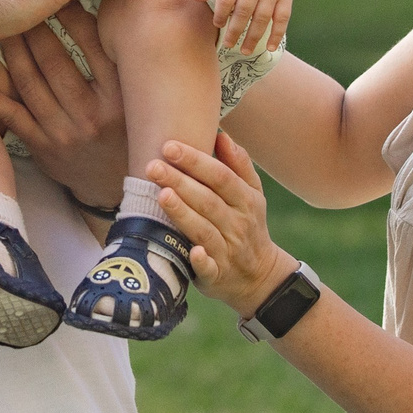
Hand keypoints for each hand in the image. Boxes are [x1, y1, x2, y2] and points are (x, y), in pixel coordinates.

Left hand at [0, 5, 128, 208]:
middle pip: (54, 60)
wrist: (113, 185)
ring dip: (12, 52)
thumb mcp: (134, 99)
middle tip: (20, 2)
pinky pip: (13, 118)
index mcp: (118, 96)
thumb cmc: (123, 130)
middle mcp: (91, 113)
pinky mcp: (43, 148)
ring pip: (30, 83)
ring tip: (0, 27)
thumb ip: (121, 62)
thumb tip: (109, 10)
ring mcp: (64, 132)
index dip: (72, 14)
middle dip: (34, 27)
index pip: (92, 45)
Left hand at [145, 132, 290, 318]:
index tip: (169, 146)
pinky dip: (201, 260)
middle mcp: (238, 224)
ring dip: (184, 214)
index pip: (221, 177)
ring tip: (161, 195)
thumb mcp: (252, 195)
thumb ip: (239, 165)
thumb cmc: (247, 225)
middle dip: (180, 182)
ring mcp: (227, 251)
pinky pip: (209, 268)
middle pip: (208, 201)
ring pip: (204, 230)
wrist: (259, 276)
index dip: (196, 161)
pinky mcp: (217, 275)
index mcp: (246, 201)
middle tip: (152, 166)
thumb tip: (222, 135)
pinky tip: (191, 251)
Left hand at [193, 0, 296, 56]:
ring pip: (262, 16)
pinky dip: (277, 34)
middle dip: (235, 30)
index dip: (220, 13)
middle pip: (244, 10)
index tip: (217, 25)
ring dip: (253, 36)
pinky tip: (270, 48)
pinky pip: (282, 17)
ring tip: (245, 51)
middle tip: (227, 45)